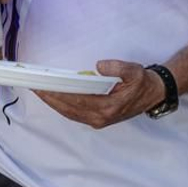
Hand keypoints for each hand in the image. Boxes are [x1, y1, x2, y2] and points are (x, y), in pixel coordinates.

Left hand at [37, 59, 165, 128]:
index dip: (58, 94)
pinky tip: (53, 96)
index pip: (76, 101)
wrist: (153, 94)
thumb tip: (99, 66)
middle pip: (68, 109)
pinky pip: (74, 113)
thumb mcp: (134, 71)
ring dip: (53, 102)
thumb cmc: (142, 82)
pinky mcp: (97, 118)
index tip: (43, 87)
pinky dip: (62, 105)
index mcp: (108, 107)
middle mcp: (100, 117)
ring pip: (69, 113)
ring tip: (39, 90)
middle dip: (50, 98)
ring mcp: (98, 120)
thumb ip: (118, 67)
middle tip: (34, 87)